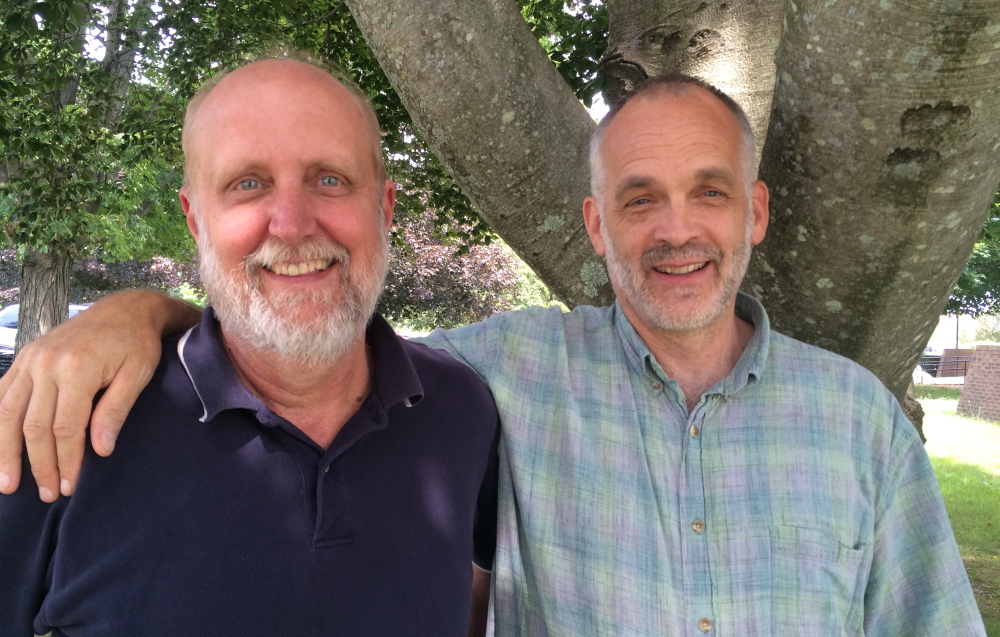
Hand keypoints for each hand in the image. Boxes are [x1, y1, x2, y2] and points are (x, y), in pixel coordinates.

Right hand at [0, 291, 199, 500]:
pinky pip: (1, 394)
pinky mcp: (24, 358)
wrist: (124, 309)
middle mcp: (46, 363)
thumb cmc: (136, 344)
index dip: (66, 461)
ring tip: (9, 484)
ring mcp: (30, 359)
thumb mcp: (138, 375)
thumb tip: (100, 450)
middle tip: (48, 494)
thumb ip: (115, 411)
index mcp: (76, 368)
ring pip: (7, 414)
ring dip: (6, 452)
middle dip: (39, 465)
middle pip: (33, 426)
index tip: (70, 487)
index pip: (64, 428)